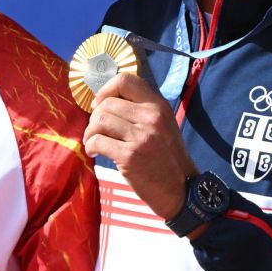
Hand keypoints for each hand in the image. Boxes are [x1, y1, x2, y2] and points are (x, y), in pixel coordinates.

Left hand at [83, 72, 197, 223]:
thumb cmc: (168, 160)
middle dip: (95, 118)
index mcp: (159, 107)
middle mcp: (151, 118)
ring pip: (99, 121)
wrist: (181, 190)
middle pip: (107, 104)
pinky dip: (90, 146)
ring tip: (94, 142)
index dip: (106, 90)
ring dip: (90, 132)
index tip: (100, 105)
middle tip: (97, 132)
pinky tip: (94, 152)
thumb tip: (107, 102)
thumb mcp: (163, 127)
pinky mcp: (130, 156)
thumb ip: (142, 111)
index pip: (126, 80)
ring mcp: (141, 137)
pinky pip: (97, 141)